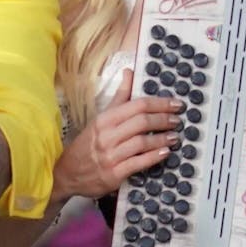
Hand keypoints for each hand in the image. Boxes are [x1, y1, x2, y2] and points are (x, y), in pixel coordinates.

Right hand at [53, 70, 183, 200]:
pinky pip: (138, 163)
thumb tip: (129, 72)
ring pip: (141, 142)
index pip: (136, 105)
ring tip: (174, 137)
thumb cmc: (87, 144)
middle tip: (178, 120)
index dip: (159, 103)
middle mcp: (107, 135)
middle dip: (164, 119)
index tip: (175, 104)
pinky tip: (164, 153)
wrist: (67, 173)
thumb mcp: (101, 118)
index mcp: (105, 119)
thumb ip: (119, 97)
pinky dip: (153, 157)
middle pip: (141, 122)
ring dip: (162, 139)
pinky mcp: (114, 174)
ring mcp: (110, 155)